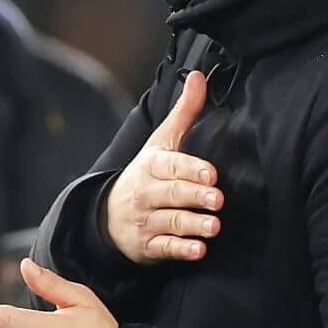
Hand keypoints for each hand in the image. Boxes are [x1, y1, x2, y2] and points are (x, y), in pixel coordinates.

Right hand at [105, 71, 221, 264]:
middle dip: (195, 196)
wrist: (109, 215)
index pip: (171, 165)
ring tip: (214, 226)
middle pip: (173, 194)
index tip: (211, 173)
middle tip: (217, 200)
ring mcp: (146, 220)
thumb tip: (197, 76)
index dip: (190, 169)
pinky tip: (199, 250)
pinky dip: (181, 250)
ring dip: (193, 225)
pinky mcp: (148, 245)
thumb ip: (184, 112)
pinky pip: (165, 248)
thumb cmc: (147, 174)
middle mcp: (147, 192)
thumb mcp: (161, 142)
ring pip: (171, 222)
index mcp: (151, 165)